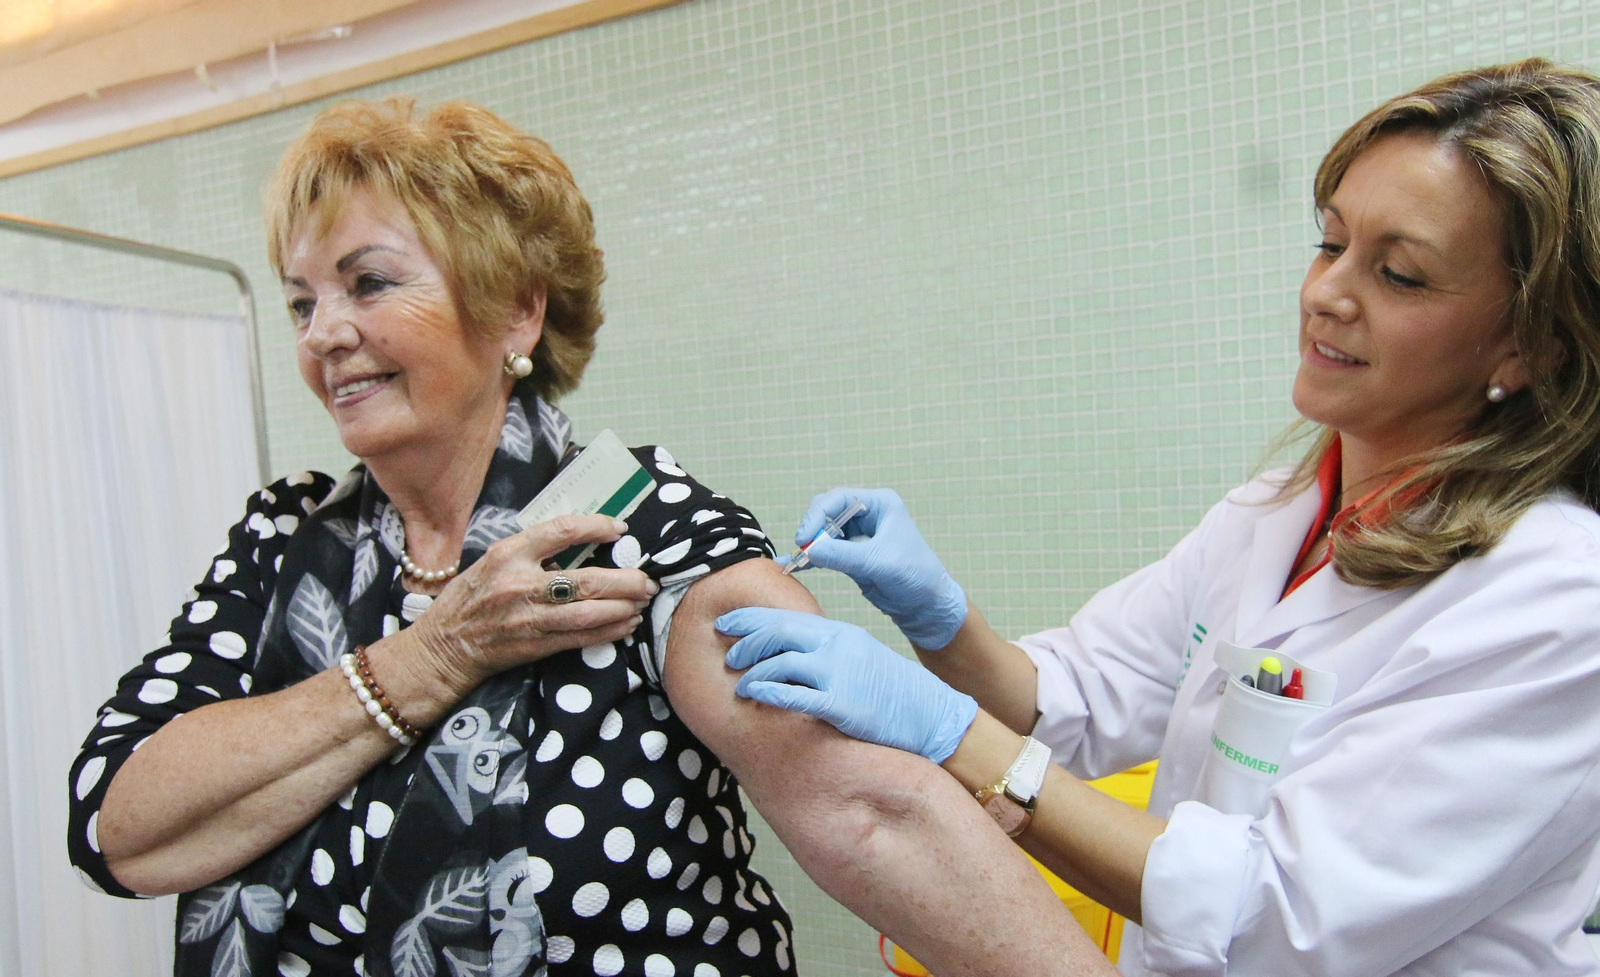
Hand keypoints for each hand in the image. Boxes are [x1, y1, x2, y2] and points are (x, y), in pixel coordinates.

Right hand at [410, 514, 657, 696]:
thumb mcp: (493, 560)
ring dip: (623, 607)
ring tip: (642, 601)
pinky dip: (609, 631)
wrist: (443, 647)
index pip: (561, 531)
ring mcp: (528, 618)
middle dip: (625, 580)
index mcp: (508, 554)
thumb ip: (531, 551)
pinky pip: (581, 638)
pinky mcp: (535, 645)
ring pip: (589, 612)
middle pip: (586, 580)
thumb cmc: (470, 598)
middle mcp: (519, 584)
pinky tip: (626, 624)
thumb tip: (581, 541)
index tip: (619, 529)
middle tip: (647, 579)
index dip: (596, 527)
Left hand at [716, 607, 976, 763]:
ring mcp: (839, 673)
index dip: (750, 618)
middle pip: (778, 633)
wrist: (931, 713)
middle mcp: (837, 646)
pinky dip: (768, 693)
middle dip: (746, 642)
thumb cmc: (892, 689)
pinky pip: (794, 695)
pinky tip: (754, 696)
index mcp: (840, 632)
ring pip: (780, 663)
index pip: (786, 616)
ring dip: (753, 673)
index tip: (726, 623)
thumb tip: (789, 652)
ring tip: (740, 686)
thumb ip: (828, 649)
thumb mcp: (860, 655)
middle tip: (729, 656)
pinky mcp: (841, 704)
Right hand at [787, 488, 966, 649]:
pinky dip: (812, 557)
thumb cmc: (915, 576)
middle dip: (812, 529)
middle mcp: (867, 513)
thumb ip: (844, 556)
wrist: (926, 604)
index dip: (817, 515)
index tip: (804, 538)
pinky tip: (797, 567)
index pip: (838, 498)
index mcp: (880, 504)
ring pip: (823, 531)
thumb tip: (810, 550)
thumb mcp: (879, 563)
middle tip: (801, 550)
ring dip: (810, 544)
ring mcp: (859, 533)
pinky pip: (826, 550)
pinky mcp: (852, 553)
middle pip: (827, 511)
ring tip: (796, 560)